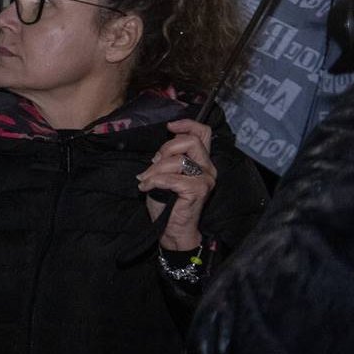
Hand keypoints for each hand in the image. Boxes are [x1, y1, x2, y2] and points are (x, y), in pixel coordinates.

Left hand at [139, 119, 215, 250]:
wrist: (171, 230)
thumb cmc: (167, 203)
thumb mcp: (166, 175)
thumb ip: (169, 159)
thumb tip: (159, 151)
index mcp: (202, 161)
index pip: (203, 133)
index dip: (187, 124)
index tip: (170, 126)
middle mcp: (208, 168)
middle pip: (191, 141)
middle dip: (166, 148)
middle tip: (153, 163)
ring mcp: (205, 179)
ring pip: (178, 160)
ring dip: (155, 169)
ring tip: (146, 179)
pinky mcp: (198, 190)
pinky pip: (171, 178)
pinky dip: (153, 181)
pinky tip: (146, 187)